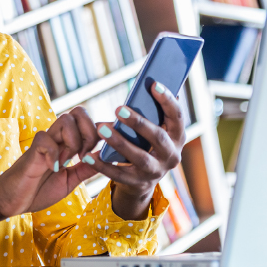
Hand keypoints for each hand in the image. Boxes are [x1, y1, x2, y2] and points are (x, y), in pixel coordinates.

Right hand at [0, 107, 99, 223]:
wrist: (13, 201)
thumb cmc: (39, 190)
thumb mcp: (70, 181)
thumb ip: (86, 169)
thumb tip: (106, 157)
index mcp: (68, 143)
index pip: (87, 122)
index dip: (100, 131)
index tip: (102, 150)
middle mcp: (57, 138)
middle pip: (78, 112)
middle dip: (89, 132)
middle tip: (84, 155)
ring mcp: (45, 142)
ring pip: (65, 119)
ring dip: (73, 141)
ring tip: (68, 161)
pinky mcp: (32, 150)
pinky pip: (45, 138)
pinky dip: (54, 154)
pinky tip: (53, 168)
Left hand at [84, 81, 186, 219]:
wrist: (143, 179)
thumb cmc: (146, 142)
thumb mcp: (155, 126)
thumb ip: (153, 109)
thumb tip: (149, 82)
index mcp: (178, 136)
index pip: (177, 116)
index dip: (167, 100)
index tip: (154, 84)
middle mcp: (171, 155)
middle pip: (158, 137)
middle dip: (138, 122)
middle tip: (118, 109)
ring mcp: (156, 171)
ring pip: (138, 157)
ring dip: (120, 142)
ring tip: (102, 129)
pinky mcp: (138, 183)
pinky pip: (118, 174)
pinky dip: (102, 165)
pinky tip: (88, 156)